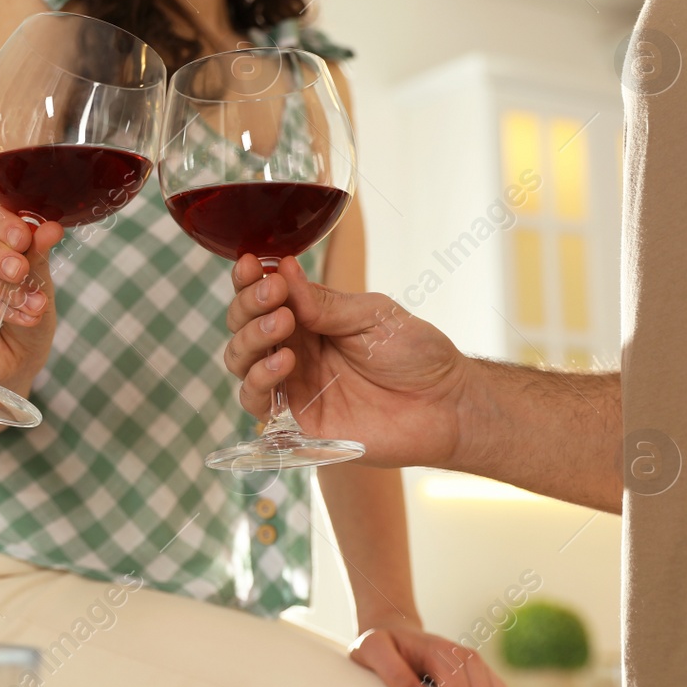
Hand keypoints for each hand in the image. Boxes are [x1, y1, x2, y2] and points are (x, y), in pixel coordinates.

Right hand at [0, 205, 63, 390]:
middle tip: (21, 272)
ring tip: (30, 305)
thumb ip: (40, 254)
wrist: (20, 354)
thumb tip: (52, 229)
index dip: (6, 226)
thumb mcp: (41, 281)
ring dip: (1, 288)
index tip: (24, 240)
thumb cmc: (28, 310)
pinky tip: (15, 316)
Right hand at [223, 255, 469, 468]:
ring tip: (282, 324)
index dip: (248, 280)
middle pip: (242, 325)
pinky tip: (285, 361)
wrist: (446, 404)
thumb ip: (325, 303)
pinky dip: (259, 378)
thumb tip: (284, 269)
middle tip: (274, 295)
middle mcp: (293, 349)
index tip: (252, 264)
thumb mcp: (372, 314)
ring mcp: (292, 385)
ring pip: (240, 360)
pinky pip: (256, 402)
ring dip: (251, 338)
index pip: (262, 296)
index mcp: (309, 319)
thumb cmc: (415, 354)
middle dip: (248, 305)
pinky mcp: (296, 421)